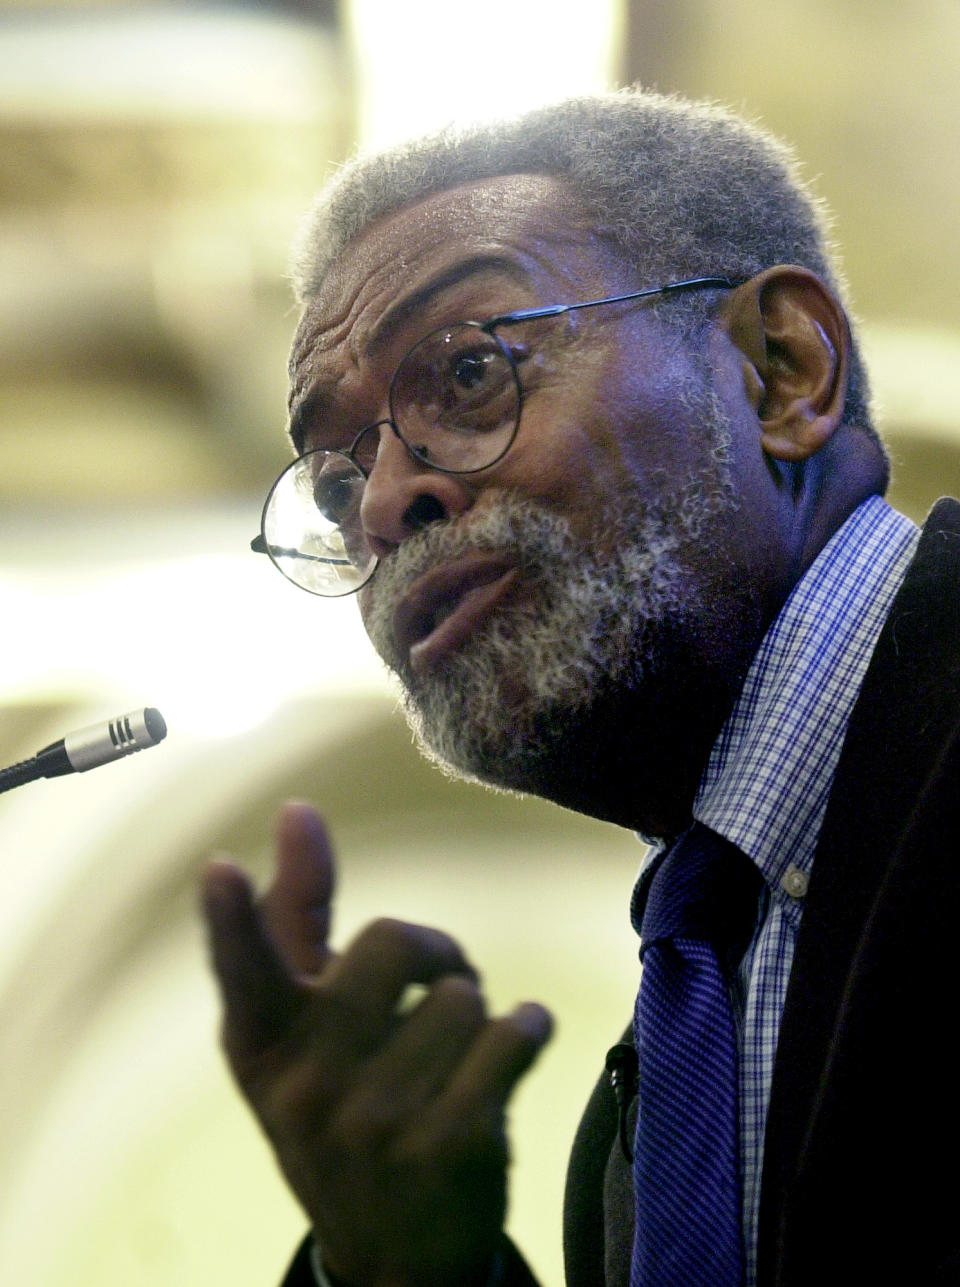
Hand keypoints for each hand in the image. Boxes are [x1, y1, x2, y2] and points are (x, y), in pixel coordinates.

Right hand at [201, 801, 552, 1286]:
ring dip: (476, 1014)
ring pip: (466, 994)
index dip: (229, 917)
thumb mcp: (301, 1028)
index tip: (219, 869)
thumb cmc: (342, 1104)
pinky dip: (529, 1031)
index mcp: (263, 1047)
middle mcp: (308, 1087)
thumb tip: (296, 810)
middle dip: (435, 953)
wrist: (396, 1259)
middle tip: (437, 988)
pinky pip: (515, 1034)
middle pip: (395, 941)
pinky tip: (513, 1055)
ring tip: (456, 1057)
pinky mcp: (453, 1146)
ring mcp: (379, 1124)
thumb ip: (298, 917)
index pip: (243, 972)